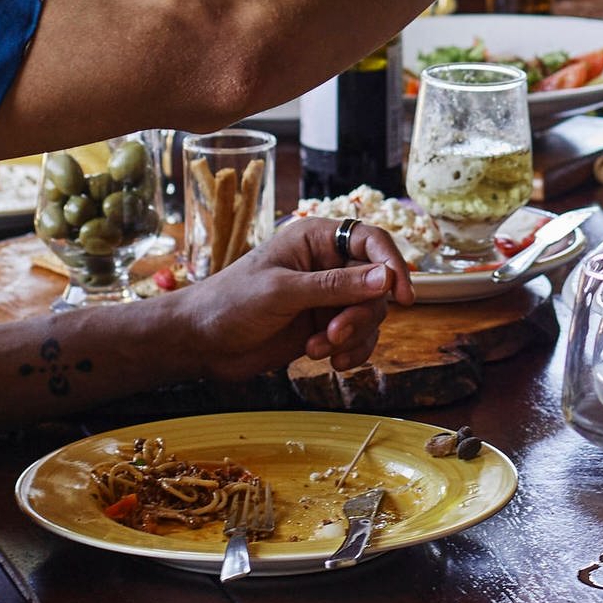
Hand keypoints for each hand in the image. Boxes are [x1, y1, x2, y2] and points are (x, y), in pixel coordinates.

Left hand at [172, 218, 415, 379]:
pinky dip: (351, 351)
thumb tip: (386, 278)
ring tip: (318, 351)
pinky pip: (358, 337)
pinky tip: (330, 363)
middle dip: (360, 314)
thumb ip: (335, 286)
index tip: (403, 295)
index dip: (392, 264)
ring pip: (370, 313)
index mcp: (317, 239)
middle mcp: (328, 265)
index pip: (371, 241)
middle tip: (334, 336)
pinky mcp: (323, 327)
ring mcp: (327, 297)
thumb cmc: (230, 303)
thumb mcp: (283, 292)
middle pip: (375, 284)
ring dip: (352, 336)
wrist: (199, 343)